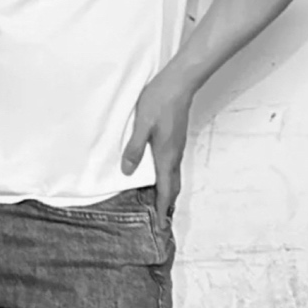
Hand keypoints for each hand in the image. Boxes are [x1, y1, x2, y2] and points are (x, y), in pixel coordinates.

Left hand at [120, 65, 195, 221]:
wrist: (180, 82)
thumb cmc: (159, 101)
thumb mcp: (141, 124)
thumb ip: (135, 148)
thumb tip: (127, 171)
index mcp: (166, 155)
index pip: (165, 189)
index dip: (162, 208)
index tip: (160, 225)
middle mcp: (174, 155)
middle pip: (172, 187)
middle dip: (166, 206)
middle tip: (160, 222)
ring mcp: (176, 147)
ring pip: (173, 177)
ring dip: (167, 193)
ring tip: (158, 205)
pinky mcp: (175, 140)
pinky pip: (171, 167)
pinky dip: (166, 179)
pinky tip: (158, 177)